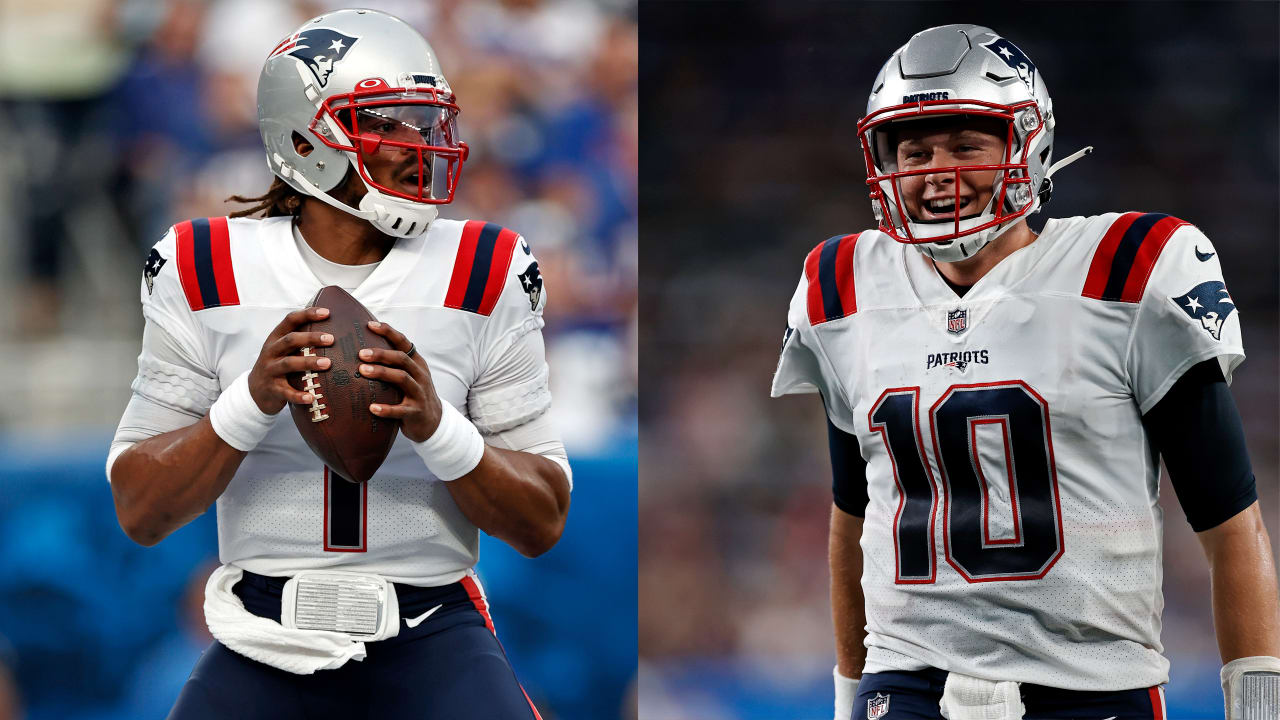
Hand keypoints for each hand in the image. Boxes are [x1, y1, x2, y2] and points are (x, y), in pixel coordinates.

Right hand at [247, 307, 333, 413]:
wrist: (254, 391)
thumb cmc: (276, 366)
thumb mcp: (282, 350)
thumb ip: (299, 340)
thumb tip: (330, 328)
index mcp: (275, 339)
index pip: (290, 321)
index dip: (307, 314)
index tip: (327, 312)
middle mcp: (271, 352)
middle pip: (290, 340)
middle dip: (311, 338)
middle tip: (331, 339)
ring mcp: (270, 370)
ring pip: (289, 363)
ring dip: (309, 362)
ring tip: (328, 363)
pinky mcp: (272, 389)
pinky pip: (286, 392)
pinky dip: (299, 395)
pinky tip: (311, 397)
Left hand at [359, 320, 442, 442]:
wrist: (433, 421)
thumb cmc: (412, 394)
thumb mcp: (409, 375)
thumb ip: (393, 364)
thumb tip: (361, 349)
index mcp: (417, 363)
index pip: (403, 342)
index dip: (388, 332)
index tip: (369, 325)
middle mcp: (420, 375)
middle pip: (401, 359)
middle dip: (381, 354)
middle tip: (361, 353)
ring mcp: (419, 393)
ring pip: (402, 378)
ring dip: (382, 373)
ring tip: (362, 371)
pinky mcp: (416, 412)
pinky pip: (400, 410)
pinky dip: (386, 409)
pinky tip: (372, 408)